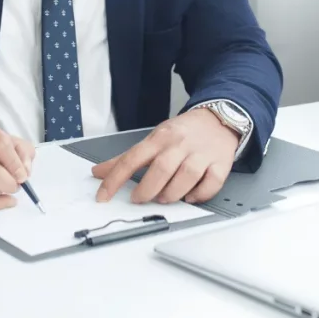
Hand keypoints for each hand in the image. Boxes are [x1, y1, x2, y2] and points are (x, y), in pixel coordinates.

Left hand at [91, 108, 237, 204]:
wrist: (218, 118)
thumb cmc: (182, 133)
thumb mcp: (153, 138)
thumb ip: (127, 158)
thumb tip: (98, 172)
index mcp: (160, 138)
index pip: (132, 159)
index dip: (115, 180)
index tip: (103, 196)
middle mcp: (180, 144)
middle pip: (161, 169)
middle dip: (147, 190)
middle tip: (140, 199)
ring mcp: (201, 153)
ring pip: (186, 176)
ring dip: (172, 193)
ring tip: (164, 198)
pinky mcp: (220, 163)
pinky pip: (211, 182)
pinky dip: (200, 194)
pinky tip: (190, 196)